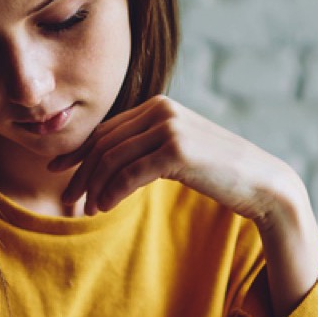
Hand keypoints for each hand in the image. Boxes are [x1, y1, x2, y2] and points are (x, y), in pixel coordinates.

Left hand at [50, 95, 317, 314]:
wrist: (260, 181)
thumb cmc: (217, 171)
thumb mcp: (176, 151)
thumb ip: (146, 148)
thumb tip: (106, 164)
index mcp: (158, 106)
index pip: (106, 129)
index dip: (78, 152)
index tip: (58, 172)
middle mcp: (161, 110)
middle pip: (103, 143)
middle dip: (80, 174)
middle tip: (68, 201)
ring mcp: (169, 128)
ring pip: (111, 159)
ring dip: (94, 188)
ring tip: (88, 211)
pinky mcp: (176, 151)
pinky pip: (128, 174)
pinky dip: (111, 193)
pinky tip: (105, 207)